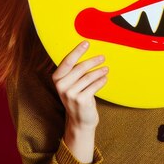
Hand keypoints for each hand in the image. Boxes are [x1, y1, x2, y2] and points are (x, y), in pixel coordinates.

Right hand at [52, 41, 107, 162]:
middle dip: (93, 61)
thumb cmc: (77, 96)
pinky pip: (95, 86)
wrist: (79, 120)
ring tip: (106, 69)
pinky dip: (101, 81)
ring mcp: (70, 94)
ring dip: (100, 71)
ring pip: (89, 77)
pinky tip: (105, 78)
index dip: (77, 51)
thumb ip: (75, 70)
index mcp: (57, 79)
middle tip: (102, 57)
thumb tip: (86, 50)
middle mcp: (61, 86)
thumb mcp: (72, 83)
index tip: (86, 43)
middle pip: (80, 67)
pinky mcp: (80, 100)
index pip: (67, 61)